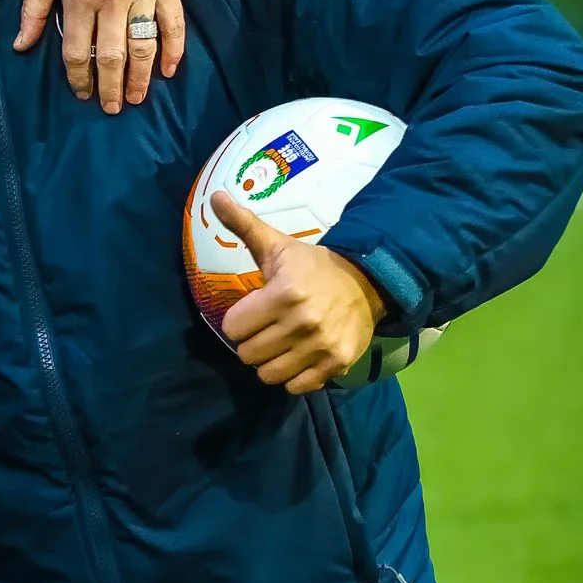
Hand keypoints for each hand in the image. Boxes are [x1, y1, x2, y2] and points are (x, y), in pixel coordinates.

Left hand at [17, 0, 185, 112]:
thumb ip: (33, 8)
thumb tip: (22, 46)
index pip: (77, 50)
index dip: (78, 77)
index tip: (81, 92)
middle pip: (111, 55)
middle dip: (109, 86)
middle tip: (110, 107)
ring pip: (144, 45)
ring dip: (140, 78)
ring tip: (135, 98)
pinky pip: (173, 24)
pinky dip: (173, 50)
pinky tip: (167, 71)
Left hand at [211, 191, 384, 394]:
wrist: (367, 281)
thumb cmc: (312, 265)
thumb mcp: (277, 244)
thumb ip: (243, 225)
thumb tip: (215, 196)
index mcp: (283, 294)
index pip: (233, 327)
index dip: (238, 320)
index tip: (251, 311)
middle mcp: (302, 323)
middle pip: (248, 354)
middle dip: (251, 342)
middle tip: (265, 329)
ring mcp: (321, 347)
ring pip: (269, 374)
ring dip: (269, 362)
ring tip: (279, 345)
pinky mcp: (337, 364)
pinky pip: (297, 387)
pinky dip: (292, 377)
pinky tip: (297, 358)